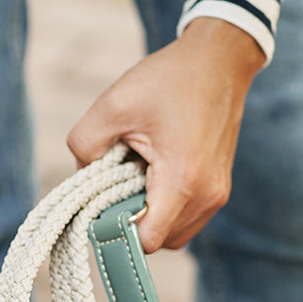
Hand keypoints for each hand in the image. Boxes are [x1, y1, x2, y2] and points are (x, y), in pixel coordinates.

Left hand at [67, 19, 264, 252]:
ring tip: (138, 177)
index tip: (104, 205)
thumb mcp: (113, 104)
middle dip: (132, 221)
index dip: (119, 231)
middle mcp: (207, 195)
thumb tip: (82, 176)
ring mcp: (217, 195)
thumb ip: (84, 144)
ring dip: (149, 217)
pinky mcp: (219, 190)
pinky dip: (165, 210)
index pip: (147, 240)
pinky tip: (154, 177)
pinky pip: (186, 220)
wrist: (220, 59)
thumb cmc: (170, 78)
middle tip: (118, 184)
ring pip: (173, 235)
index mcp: (183, 179)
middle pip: (158, 242)